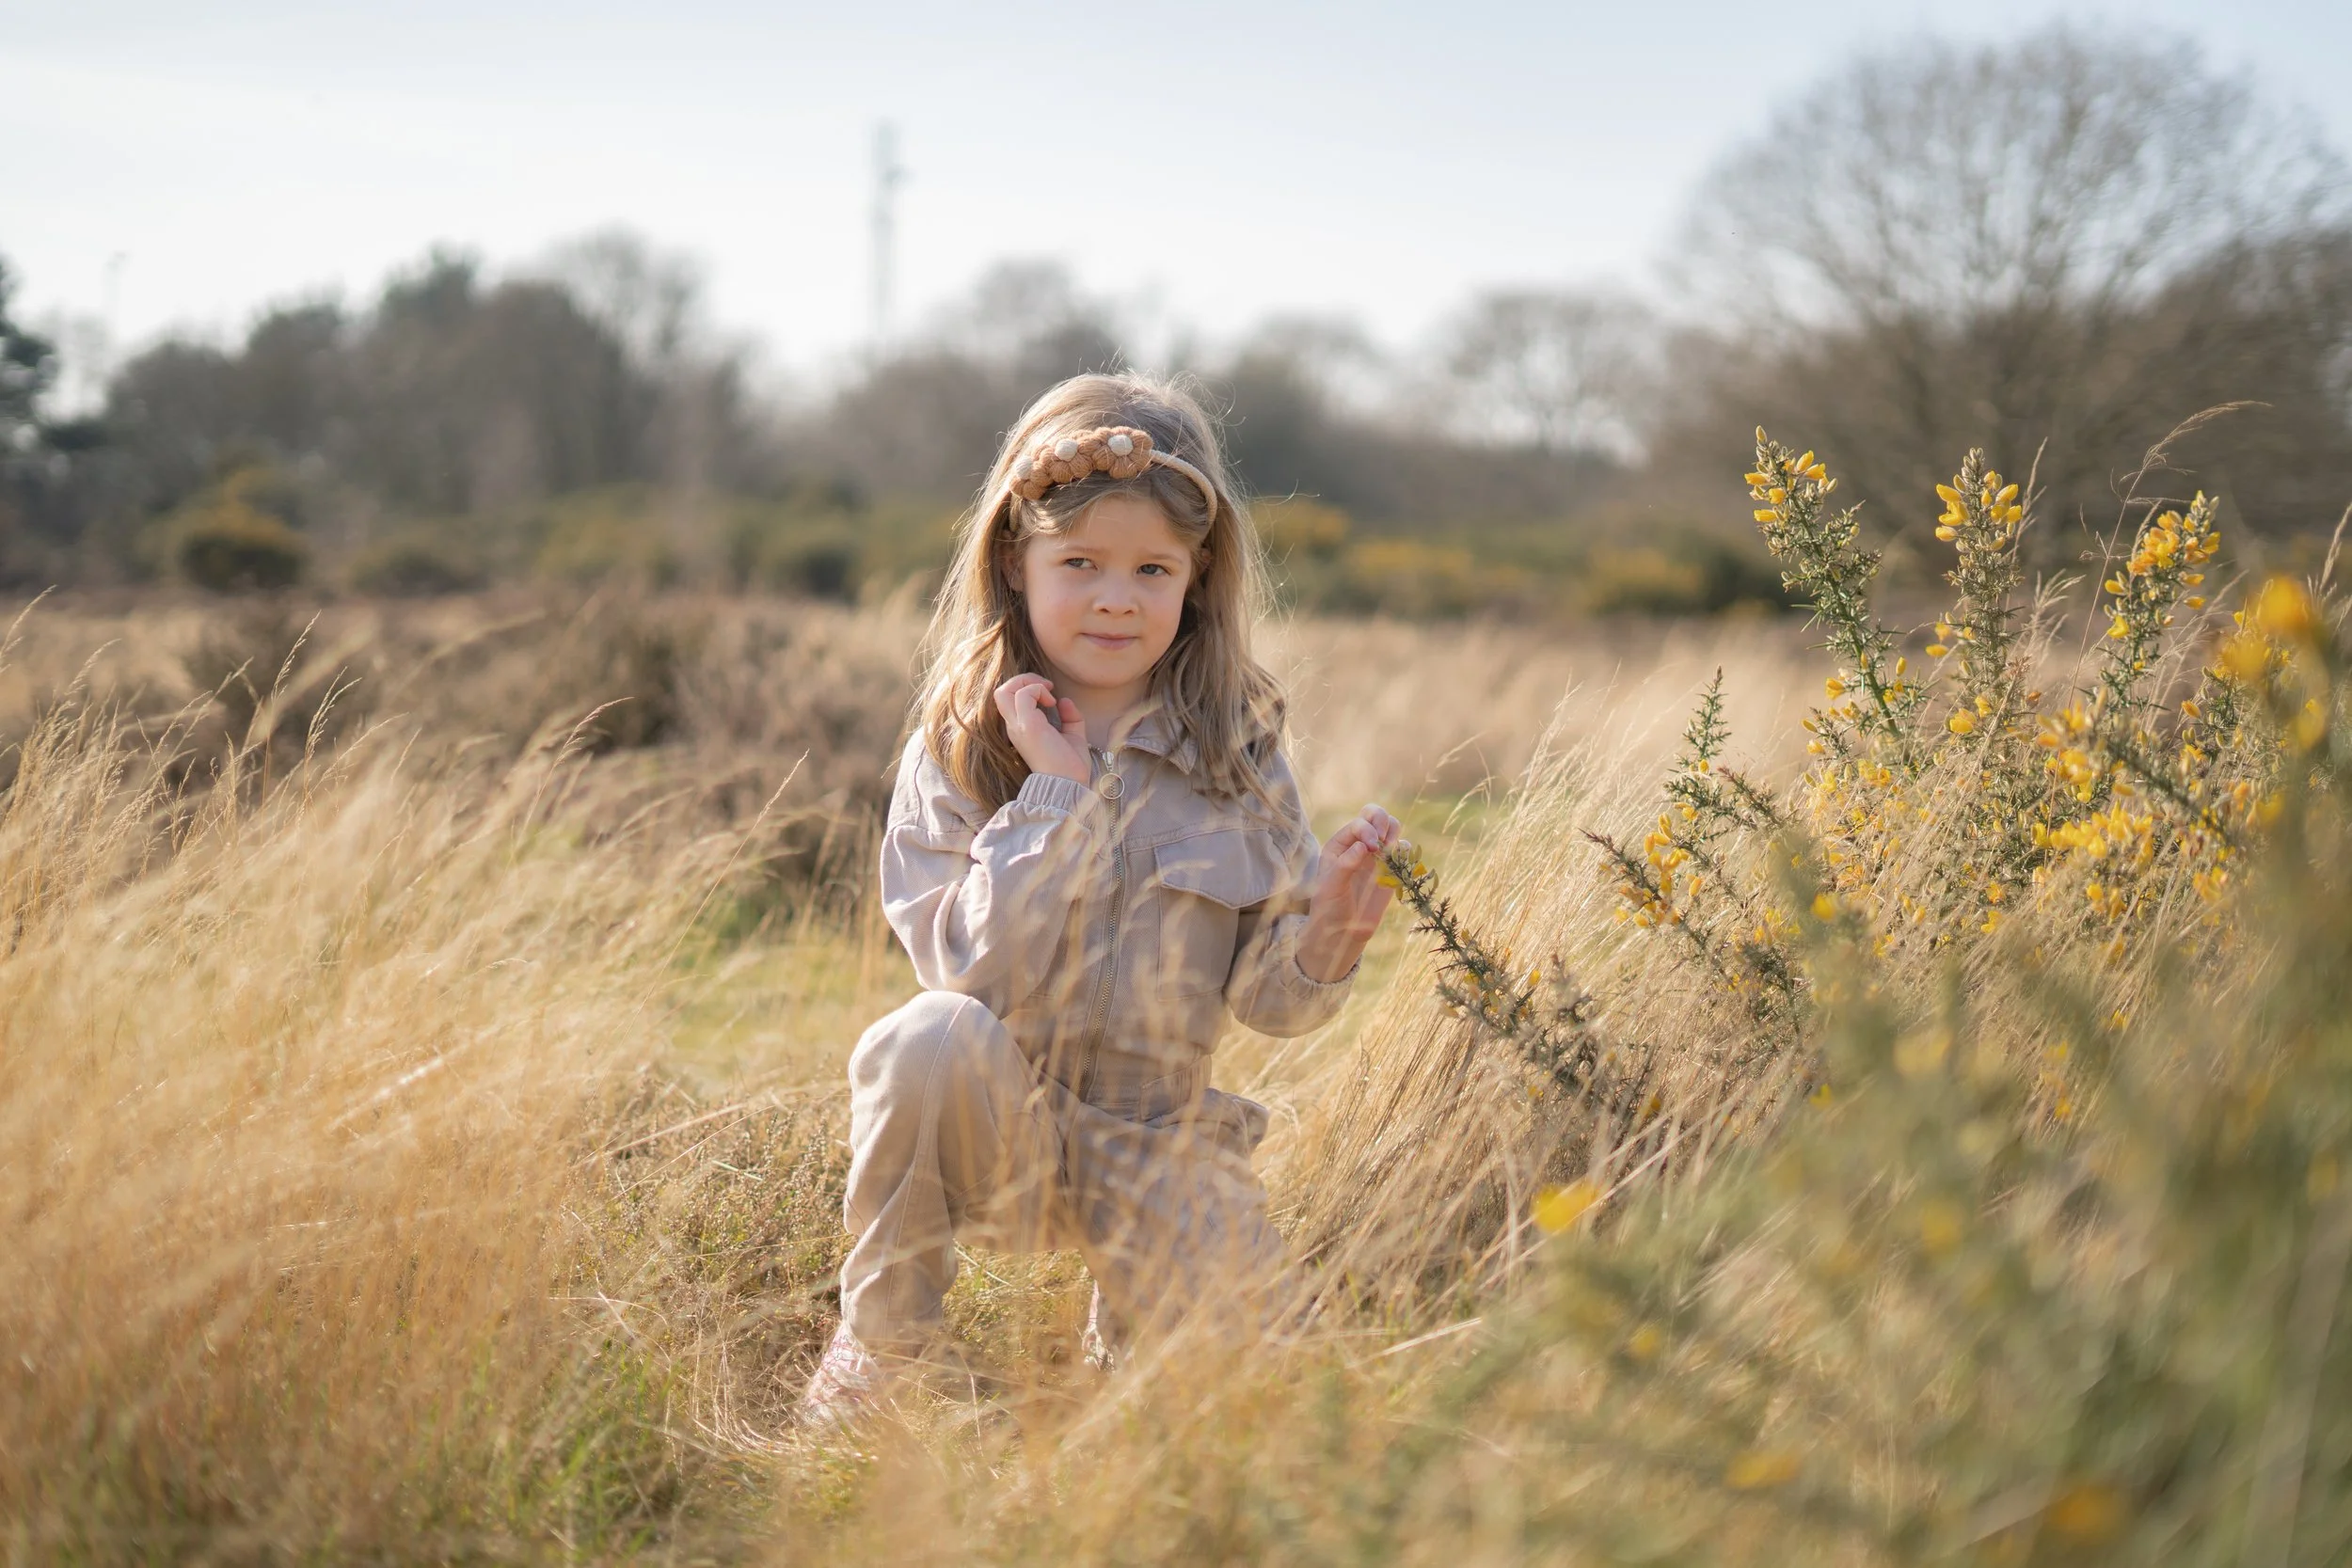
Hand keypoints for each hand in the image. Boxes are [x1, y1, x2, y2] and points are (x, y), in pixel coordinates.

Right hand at [994, 673, 1089, 784]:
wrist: (1069, 785)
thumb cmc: (1070, 767)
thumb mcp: (1072, 736)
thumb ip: (1069, 718)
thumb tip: (1065, 701)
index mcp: (1021, 729)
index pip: (1008, 701)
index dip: (1026, 689)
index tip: (1051, 695)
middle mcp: (1015, 727)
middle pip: (1000, 692)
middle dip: (1022, 680)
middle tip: (1046, 686)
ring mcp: (1019, 726)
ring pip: (1004, 690)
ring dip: (1029, 683)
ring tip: (1049, 692)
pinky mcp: (1028, 726)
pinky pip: (1023, 695)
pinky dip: (1038, 690)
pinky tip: (1052, 703)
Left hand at [1298, 803, 1402, 982]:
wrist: (1342, 932)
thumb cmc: (1329, 908)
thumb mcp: (1330, 887)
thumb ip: (1345, 864)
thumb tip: (1364, 845)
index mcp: (1340, 845)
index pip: (1359, 824)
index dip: (1367, 830)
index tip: (1371, 847)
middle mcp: (1358, 845)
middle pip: (1376, 816)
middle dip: (1382, 821)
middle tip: (1382, 840)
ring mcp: (1376, 857)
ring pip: (1392, 829)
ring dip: (1394, 834)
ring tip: (1388, 853)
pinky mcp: (1390, 871)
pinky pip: (1403, 851)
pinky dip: (1405, 851)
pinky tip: (1397, 863)